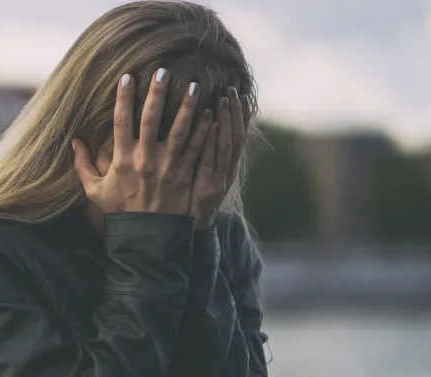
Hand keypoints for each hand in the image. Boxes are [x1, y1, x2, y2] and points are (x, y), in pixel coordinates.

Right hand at [71, 68, 213, 231]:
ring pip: (181, 128)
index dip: (123, 97)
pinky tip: (211, 112)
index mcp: (122, 159)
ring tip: (195, 85)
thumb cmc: (120, 212)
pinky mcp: (185, 174)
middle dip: (157, 92)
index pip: (121, 121)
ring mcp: (168, 166)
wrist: (146, 238)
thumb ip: (84, 165)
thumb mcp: (95, 191)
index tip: (127, 76)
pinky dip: (205, 129)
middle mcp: (145, 159)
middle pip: (152, 118)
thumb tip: (74, 141)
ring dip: (188, 105)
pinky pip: (198, 147)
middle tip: (163, 71)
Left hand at [189, 87, 250, 229]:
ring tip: (226, 99)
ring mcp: (219, 180)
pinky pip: (213, 160)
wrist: (190, 234)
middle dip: (236, 112)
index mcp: (226, 167)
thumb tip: (206, 128)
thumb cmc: (191, 203)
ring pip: (227, 145)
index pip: (236, 136)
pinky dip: (215, 142)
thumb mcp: (201, 178)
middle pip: (235, 136)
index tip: (240, 93)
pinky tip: (215, 124)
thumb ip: (205, 155)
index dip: (240, 115)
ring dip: (228, 120)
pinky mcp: (208, 188)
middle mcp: (227, 171)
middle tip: (233, 88)